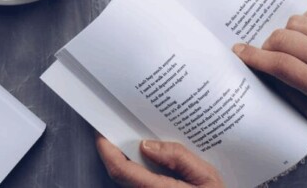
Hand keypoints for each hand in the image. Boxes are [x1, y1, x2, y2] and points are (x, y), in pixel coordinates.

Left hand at [96, 135, 223, 186]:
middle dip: (112, 148)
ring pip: (126, 176)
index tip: (100, 130)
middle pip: (118, 171)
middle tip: (113, 126)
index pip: (119, 168)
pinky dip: (134, 165)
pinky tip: (144, 154)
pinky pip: (135, 180)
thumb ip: (178, 158)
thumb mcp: (206, 177)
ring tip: (129, 135)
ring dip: (123, 157)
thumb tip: (147, 144)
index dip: (105, 148)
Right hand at [233, 3, 306, 127]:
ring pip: (297, 23)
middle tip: (268, 55)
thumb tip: (266, 76)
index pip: (280, 65)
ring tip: (293, 46)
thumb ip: (294, 97)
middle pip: (283, 40)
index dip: (253, 56)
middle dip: (267, 46)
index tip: (239, 52)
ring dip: (288, 33)